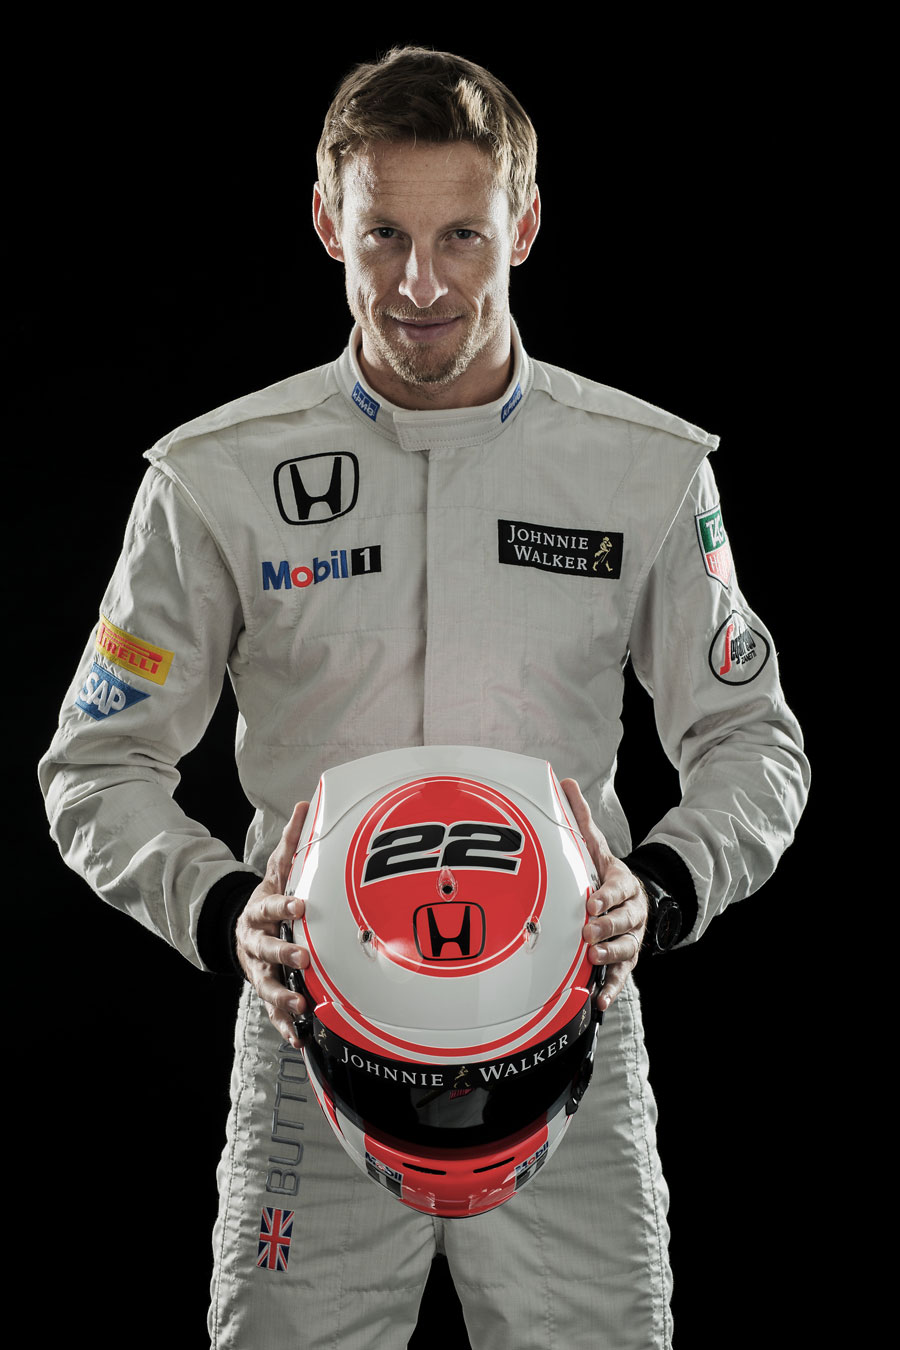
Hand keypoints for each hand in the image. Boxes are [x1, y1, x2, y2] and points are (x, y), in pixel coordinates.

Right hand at [235, 801, 310, 1048]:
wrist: (237, 930)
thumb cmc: (269, 899)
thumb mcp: (275, 870)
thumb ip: (292, 842)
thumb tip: (307, 802)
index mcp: (259, 909)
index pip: (271, 905)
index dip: (284, 904)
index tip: (302, 904)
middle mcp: (255, 940)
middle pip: (267, 947)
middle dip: (284, 951)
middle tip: (304, 956)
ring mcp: (257, 967)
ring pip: (268, 983)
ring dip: (283, 995)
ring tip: (301, 1004)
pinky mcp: (264, 988)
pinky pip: (273, 1011)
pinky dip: (285, 1025)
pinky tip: (298, 1038)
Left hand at [561, 778, 648, 1012]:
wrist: (638, 901)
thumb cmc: (605, 874)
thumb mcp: (597, 846)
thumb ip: (580, 819)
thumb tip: (565, 781)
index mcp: (621, 882)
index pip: (616, 888)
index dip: (605, 895)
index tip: (591, 901)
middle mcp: (631, 911)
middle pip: (624, 919)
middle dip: (607, 925)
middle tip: (589, 932)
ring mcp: (631, 937)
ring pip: (626, 948)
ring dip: (610, 954)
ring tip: (594, 959)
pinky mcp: (626, 961)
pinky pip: (622, 976)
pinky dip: (612, 989)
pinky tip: (600, 1000)